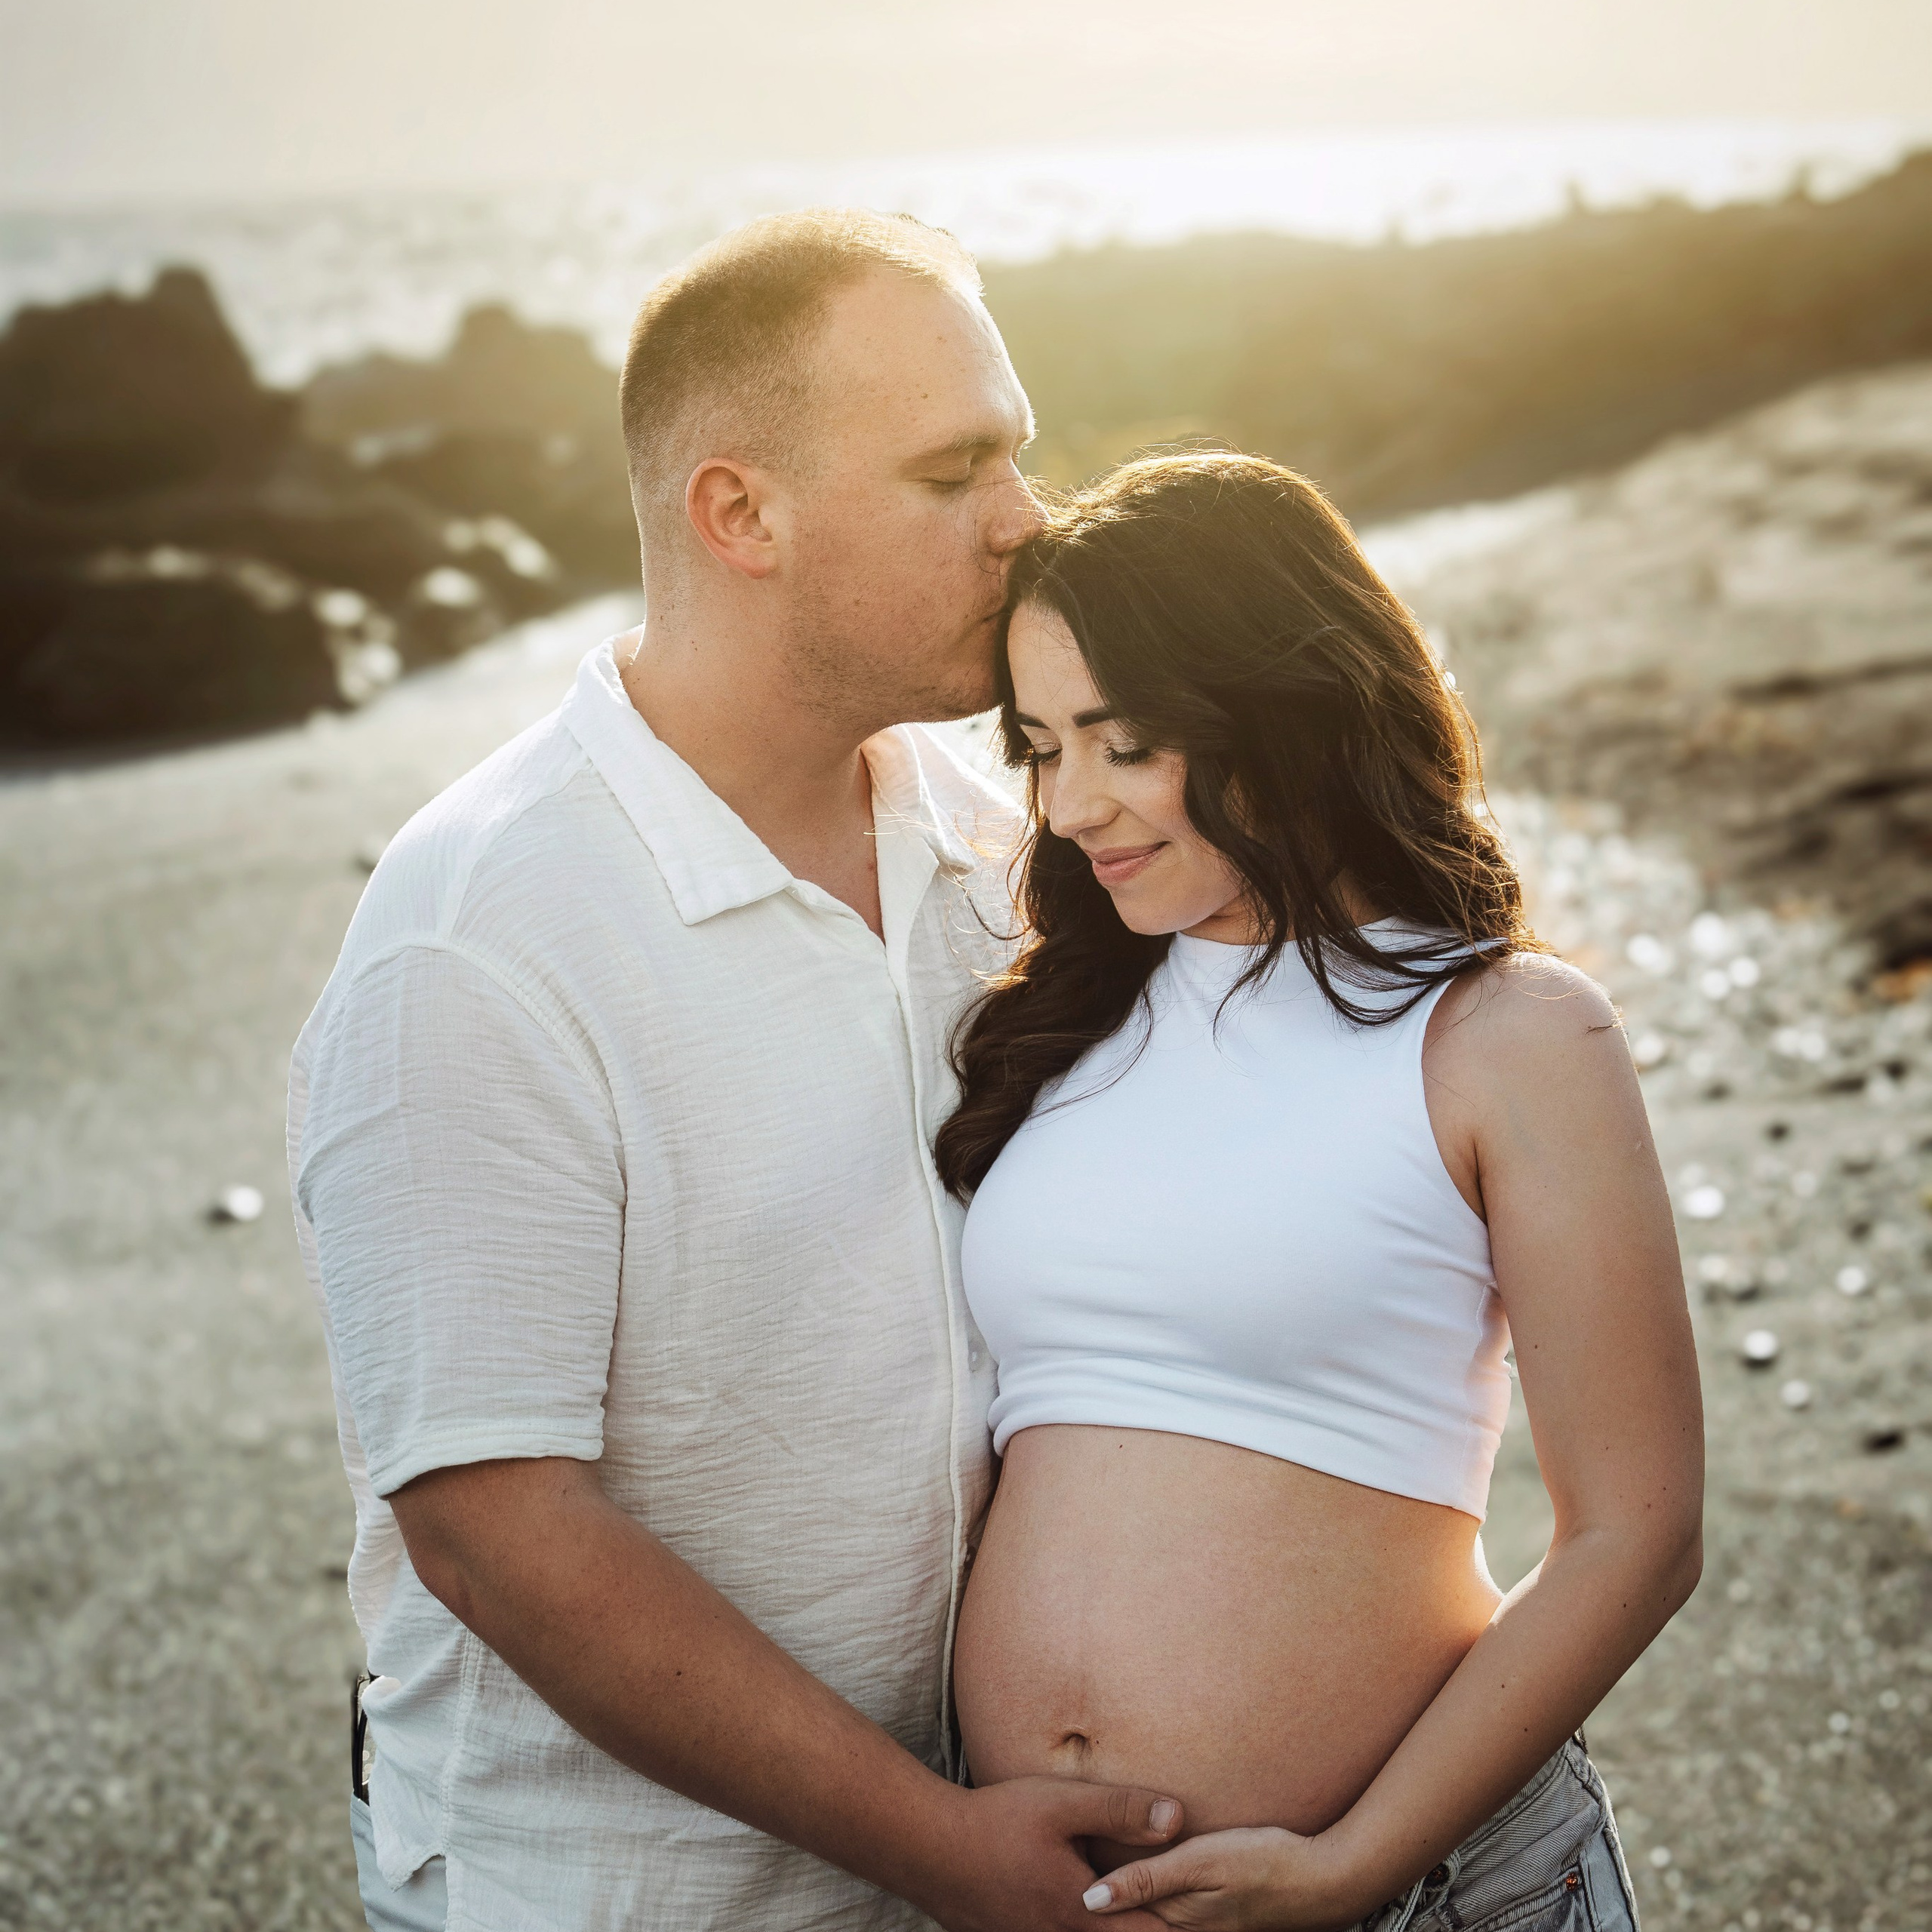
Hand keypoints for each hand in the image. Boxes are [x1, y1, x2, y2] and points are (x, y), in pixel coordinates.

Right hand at [922, 1777, 1186, 1931]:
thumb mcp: (1062, 1803)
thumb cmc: (995, 1820)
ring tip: (1125, 1904)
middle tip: (1167, 1905)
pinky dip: (1075, 1925)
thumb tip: (1177, 1816)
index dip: (1178, 1925)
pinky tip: (1075, 1899)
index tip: (1200, 1910)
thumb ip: (1120, 1809)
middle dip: (1146, 1926)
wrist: (927, 1847)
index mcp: (1081, 1913)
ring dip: (1109, 1925)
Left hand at [1081, 1824, 1361, 1931]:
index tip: (1049, 1869)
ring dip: (1120, 1894)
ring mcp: (1198, 1926)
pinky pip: (1167, 1910)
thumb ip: (1147, 1880)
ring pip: (1144, 1915)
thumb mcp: (1201, 1863)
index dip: (1082, 1895)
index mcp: (1174, 1924)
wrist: (1324, 1879)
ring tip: (1082, 1863)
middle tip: (1057, 1867)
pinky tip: (1137, 1872)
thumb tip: (1089, 1899)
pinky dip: (1146, 1894)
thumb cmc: (1264, 1863)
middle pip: (1127, 1917)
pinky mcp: (1212, 1915)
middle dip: (1096, 1898)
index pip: (1113, 1915)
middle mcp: (1182, 1931)